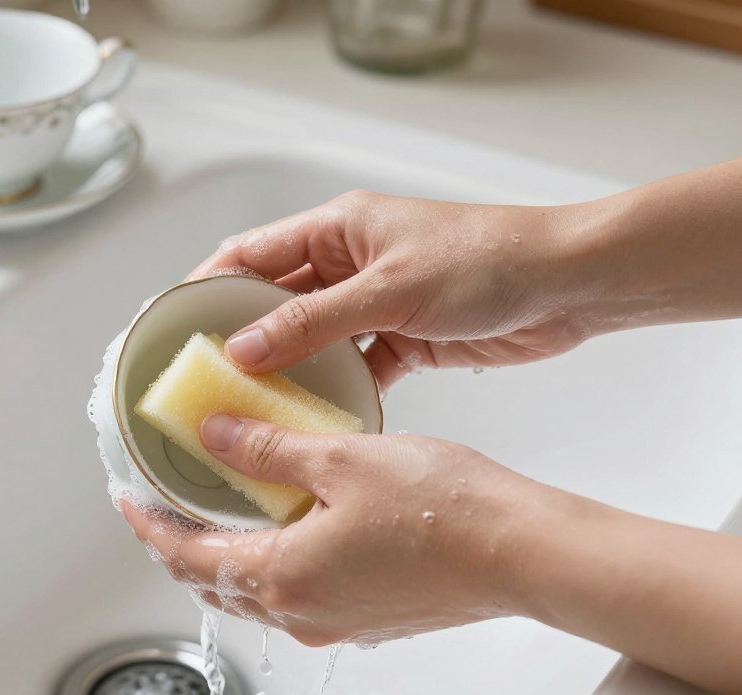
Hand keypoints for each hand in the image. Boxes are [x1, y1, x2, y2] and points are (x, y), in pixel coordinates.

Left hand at [121, 415, 548, 645]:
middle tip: (164, 508)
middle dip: (182, 546)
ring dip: (228, 556)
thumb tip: (217, 436)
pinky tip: (292, 527)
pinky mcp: (371, 616)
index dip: (150, 526)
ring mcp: (340, 622)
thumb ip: (268, 450)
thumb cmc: (446, 510)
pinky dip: (276, 562)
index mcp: (284, 577)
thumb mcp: (340, 460)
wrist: (522, 552)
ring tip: (219, 513)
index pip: (188, 555)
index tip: (128, 501)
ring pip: (259, 591)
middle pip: (217, 582)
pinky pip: (301, 593)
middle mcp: (304, 613)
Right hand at [191, 191, 595, 390]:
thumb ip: (313, 321)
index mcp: (339, 228)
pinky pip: (356, 368)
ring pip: (314, 340)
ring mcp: (376, 304)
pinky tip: (319, 420)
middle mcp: (351, 263)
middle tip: (207, 379)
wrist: (567, 286)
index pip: (252, 253)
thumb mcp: (389, 290)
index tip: (175, 322)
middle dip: (243, 337)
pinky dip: (339, 392)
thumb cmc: (487, 261)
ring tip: (252, 408)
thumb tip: (244, 348)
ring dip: (289, 371)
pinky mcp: (405, 339)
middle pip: (277, 301)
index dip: (208, 284)